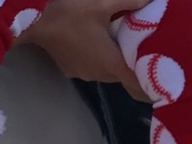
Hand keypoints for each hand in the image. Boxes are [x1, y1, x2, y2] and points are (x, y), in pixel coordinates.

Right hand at [18, 0, 150, 100]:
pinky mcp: (71, 70)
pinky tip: (99, 42)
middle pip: (122, 75)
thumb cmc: (70, 12)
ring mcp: (84, 74)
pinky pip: (93, 67)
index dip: (147, 86)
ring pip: (108, 71)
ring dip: (115, 61)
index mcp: (110, 63)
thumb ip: (130, 1)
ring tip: (123, 44)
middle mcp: (99, 75)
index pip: (135, 84)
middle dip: (132, 66)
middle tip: (143, 50)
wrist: (33, 21)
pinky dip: (100, 58)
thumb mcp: (102, 1)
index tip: (158, 84)